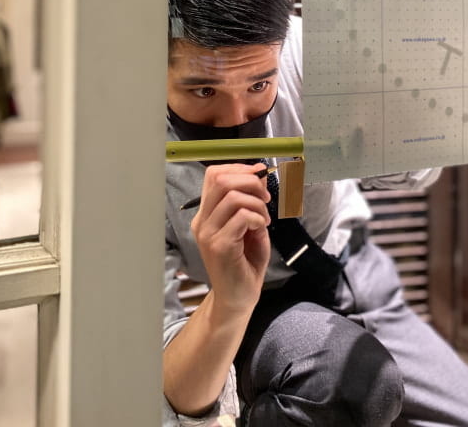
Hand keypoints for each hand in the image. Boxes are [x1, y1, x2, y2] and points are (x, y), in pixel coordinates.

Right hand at [190, 163, 270, 312]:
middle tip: (265, 198)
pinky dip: (257, 217)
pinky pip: (241, 216)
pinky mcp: (220, 246)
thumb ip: (251, 201)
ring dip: (256, 203)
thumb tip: (260, 175)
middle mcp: (202, 221)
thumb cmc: (244, 263)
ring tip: (264, 218)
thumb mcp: (250, 225)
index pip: (214, 175)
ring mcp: (208, 233)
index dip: (239, 168)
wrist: (238, 298)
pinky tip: (261, 228)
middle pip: (221, 180)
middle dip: (250, 181)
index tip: (259, 174)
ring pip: (233, 196)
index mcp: (206, 214)